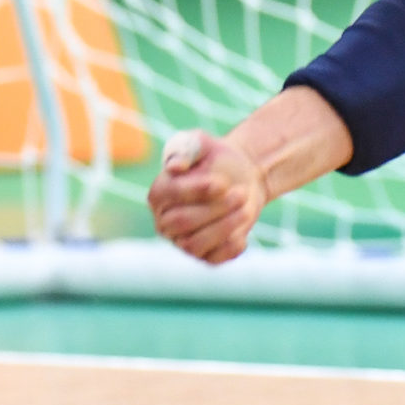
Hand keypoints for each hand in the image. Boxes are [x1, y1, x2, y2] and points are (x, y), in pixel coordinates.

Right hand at [150, 130, 270, 264]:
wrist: (241, 176)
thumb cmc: (215, 157)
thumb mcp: (201, 143)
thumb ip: (186, 147)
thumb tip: (174, 166)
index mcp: (158, 193)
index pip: (170, 195)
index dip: (197, 190)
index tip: (222, 183)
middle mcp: (165, 221)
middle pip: (182, 222)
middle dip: (214, 209)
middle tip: (240, 193)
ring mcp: (182, 241)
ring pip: (194, 245)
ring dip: (224, 228)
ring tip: (246, 209)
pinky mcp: (204, 255)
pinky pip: (211, 260)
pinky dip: (228, 250)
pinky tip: (243, 235)